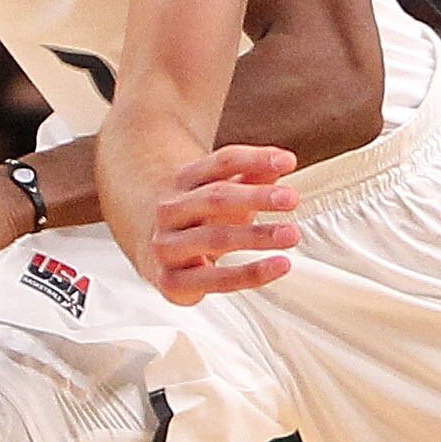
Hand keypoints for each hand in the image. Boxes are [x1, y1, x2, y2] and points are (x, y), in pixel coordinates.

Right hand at [148, 145, 299, 302]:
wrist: (150, 249)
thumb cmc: (193, 219)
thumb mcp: (220, 192)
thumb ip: (251, 177)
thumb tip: (282, 162)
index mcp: (183, 180)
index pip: (221, 163)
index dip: (255, 160)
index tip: (287, 161)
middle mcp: (170, 210)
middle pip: (215, 197)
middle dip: (256, 197)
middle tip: (290, 199)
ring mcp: (167, 246)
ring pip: (214, 238)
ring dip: (256, 236)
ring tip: (290, 234)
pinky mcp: (171, 281)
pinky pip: (214, 279)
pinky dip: (249, 274)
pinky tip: (276, 267)